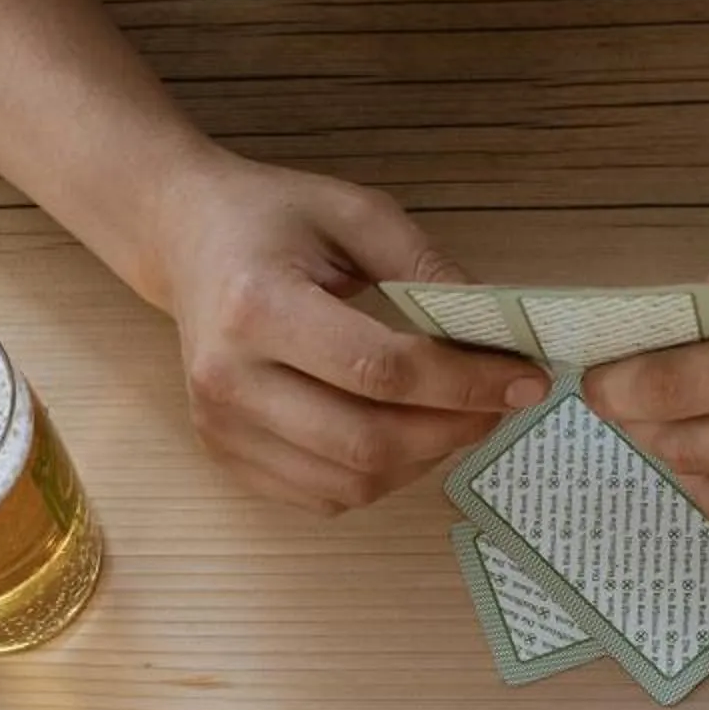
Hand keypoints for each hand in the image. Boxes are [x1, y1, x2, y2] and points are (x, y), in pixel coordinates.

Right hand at [154, 152, 543, 511]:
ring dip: (422, 459)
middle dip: (453, 429)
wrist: (184, 239)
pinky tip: (403, 435)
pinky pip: (323, 497)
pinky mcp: (227, 456)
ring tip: (455, 417)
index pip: (380, 369)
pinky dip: (379, 478)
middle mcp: (229, 379)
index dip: (465, 383)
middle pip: (366, 441)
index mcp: (257, 306)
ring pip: (350, 483)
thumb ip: (427, 268)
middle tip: (499, 404)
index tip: (524, 378)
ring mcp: (222, 427)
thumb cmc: (269, 218)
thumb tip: (496, 332)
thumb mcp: (354, 212)